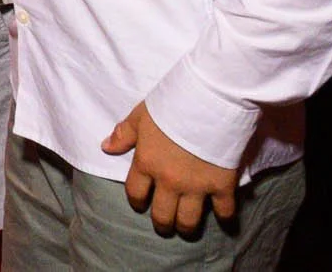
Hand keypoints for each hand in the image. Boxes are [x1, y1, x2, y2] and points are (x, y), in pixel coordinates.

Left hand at [102, 101, 238, 236]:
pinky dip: (225, 217)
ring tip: (186, 230)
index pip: (135, 192)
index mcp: (147, 163)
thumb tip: (106, 147)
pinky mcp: (222, 185)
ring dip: (186, 227)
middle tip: (164, 226)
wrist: (208, 102)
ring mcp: (196, 186)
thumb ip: (123, 134)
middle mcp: (169, 181)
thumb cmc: (171, 105)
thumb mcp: (140, 116)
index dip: (137, 201)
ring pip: (188, 220)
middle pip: (162, 214)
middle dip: (161, 223)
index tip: (140, 205)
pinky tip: (224, 220)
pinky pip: (224, 210)